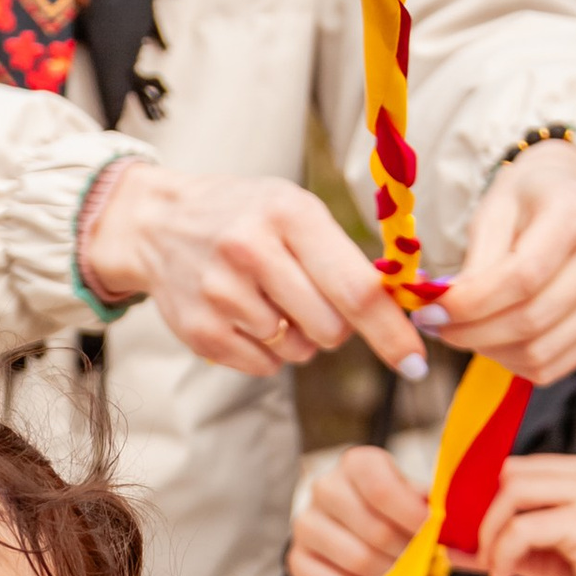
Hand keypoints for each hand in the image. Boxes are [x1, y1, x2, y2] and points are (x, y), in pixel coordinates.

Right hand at [80, 162, 426, 380]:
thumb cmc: (247, 217)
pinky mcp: (200, 330)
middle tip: (309, 297)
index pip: (356, 289)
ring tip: (267, 299)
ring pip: (299, 350)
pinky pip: (265, 366)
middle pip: (332, 329)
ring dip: (297, 336)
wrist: (159, 224)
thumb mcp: (295, 209)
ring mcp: (221, 293)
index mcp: (289, 214)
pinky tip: (244, 316)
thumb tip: (399, 312)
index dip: (392, 331)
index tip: (417, 362)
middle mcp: (252, 250)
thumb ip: (344, 255)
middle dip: (335, 326)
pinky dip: (267, 351)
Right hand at [286, 445, 433, 575]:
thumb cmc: (395, 510)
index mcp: (357, 463)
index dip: (410, 515)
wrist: (357, 528)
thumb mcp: (417, 500)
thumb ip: (439, 513)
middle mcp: (324, 488)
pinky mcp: (297, 559)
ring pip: (354, 558)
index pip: (380, 487)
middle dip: (406, 552)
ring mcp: (305, 524)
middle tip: (422, 561)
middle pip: (372, 528)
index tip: (431, 531)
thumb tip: (471, 545)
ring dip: (389, 575)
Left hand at [432, 141, 575, 381]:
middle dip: (471, 332)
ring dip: (488, 350)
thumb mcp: (494, 211)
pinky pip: (551, 367)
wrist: (569, 198)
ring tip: (462, 329)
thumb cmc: (527, 200)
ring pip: (539, 351)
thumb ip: (475, 262)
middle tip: (435, 325)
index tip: (430, 311)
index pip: (524, 276)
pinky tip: (492, 339)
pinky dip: (511, 362)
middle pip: (532, 318)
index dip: (472, 303)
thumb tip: (445, 309)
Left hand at [471, 453, 575, 575]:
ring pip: (512, 493)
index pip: (518, 467)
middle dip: (481, 514)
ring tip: (495, 566)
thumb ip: (507, 546)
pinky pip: (523, 528)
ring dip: (490, 535)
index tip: (468, 530)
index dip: (484, 497)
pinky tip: (505, 575)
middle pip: (510, 474)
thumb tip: (454, 548)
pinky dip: (503, 553)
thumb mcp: (551, 558)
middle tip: (478, 550)